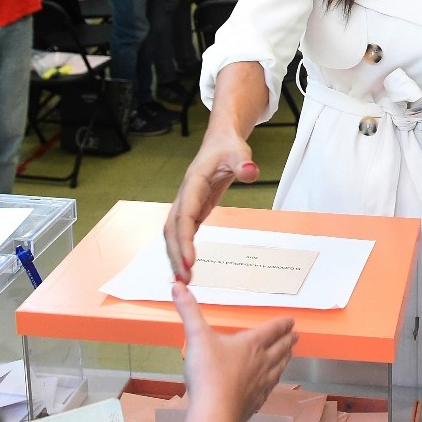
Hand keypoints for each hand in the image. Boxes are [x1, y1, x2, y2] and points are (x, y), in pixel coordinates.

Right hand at [165, 131, 258, 282]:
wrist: (220, 141)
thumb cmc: (228, 147)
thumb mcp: (239, 152)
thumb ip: (244, 163)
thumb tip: (250, 171)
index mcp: (193, 183)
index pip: (184, 215)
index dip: (185, 239)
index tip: (190, 261)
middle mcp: (184, 195)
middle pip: (172, 228)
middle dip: (176, 254)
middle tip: (185, 279)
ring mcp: (186, 203)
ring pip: (172, 232)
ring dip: (175, 255)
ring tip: (184, 279)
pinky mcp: (192, 209)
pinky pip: (182, 232)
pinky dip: (181, 249)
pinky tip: (187, 266)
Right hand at [173, 282, 296, 421]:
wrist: (214, 411)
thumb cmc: (208, 374)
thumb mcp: (196, 335)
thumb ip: (188, 310)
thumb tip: (179, 287)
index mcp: (250, 345)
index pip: (271, 330)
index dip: (282, 324)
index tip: (291, 321)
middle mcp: (260, 363)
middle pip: (280, 349)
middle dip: (288, 340)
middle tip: (296, 336)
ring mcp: (260, 384)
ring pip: (278, 369)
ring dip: (285, 359)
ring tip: (289, 355)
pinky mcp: (254, 402)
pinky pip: (269, 389)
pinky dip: (274, 382)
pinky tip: (271, 384)